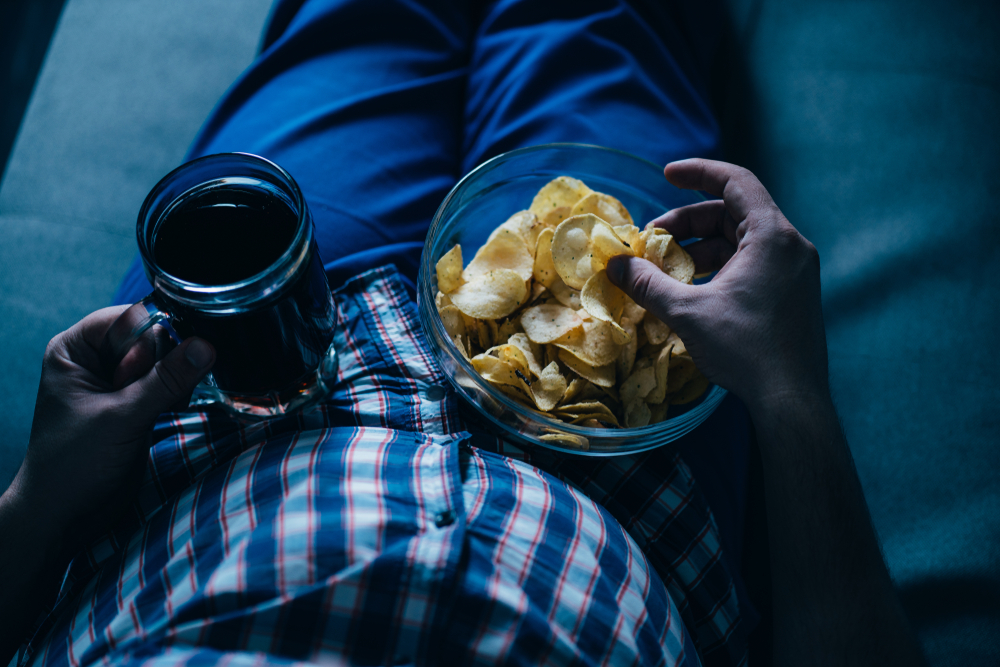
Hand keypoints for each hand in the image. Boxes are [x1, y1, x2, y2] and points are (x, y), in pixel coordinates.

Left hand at [9, 306, 214, 545]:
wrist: (66, 515)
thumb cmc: (73, 465)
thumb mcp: (121, 417)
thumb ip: (165, 380)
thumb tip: (205, 347)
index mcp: (75, 349)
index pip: (130, 318)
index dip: (153, 337)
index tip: (166, 364)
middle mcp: (96, 359)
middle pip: (153, 336)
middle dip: (166, 363)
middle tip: (159, 395)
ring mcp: (118, 382)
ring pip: (166, 359)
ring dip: (175, 382)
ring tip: (165, 408)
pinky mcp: (137, 403)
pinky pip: (170, 382)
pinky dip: (178, 394)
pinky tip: (171, 411)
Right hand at [606, 158, 828, 409]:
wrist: (792, 400)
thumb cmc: (745, 350)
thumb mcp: (687, 312)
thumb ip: (648, 283)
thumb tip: (614, 265)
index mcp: (771, 236)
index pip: (736, 181)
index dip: (698, 172)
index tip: (667, 174)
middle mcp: (789, 245)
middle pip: (734, 212)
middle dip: (689, 221)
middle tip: (652, 240)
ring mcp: (794, 270)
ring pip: (740, 240)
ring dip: (700, 247)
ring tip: (666, 269)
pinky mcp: (792, 292)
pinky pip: (751, 263)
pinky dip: (719, 266)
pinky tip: (692, 289)